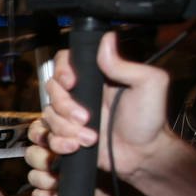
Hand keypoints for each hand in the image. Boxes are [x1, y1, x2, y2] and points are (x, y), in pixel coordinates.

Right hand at [35, 32, 172, 186]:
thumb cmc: (149, 121)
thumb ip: (125, 64)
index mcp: (95, 76)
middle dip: (65, 107)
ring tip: (89, 138)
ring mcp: (70, 115)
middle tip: (86, 118)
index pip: (65, 61)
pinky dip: (58, 142)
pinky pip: (46, 135)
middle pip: (51, 89)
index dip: (62, 70)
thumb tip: (107, 40)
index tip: (71, 83)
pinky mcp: (65, 135)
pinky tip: (76, 146)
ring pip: (48, 115)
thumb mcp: (148, 85)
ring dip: (65, 129)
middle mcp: (79, 93)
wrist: (142, 155)